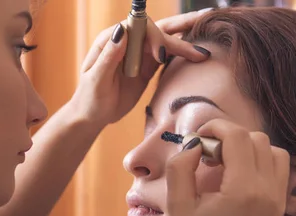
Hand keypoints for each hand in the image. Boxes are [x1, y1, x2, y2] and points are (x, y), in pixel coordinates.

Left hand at [67, 10, 211, 130]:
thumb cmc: (89, 99)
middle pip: (157, 28)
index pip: (138, 28)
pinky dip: (182, 55)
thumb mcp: (96, 80)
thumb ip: (109, 56)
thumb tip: (122, 31)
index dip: (153, 37)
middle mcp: (128, 43)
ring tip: (206, 43)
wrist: (92, 117)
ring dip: (186, 40)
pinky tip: (197, 54)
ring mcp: (139, 55)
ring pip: (165, 42)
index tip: (160, 56)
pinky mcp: (146, 69)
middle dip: (181, 24)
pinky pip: (167, 58)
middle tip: (204, 18)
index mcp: (112, 39)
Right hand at [165, 120, 289, 215]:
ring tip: (224, 164)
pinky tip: (238, 175)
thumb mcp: (177, 206)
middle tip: (207, 155)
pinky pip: (279, 169)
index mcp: (243, 190)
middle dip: (229, 137)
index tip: (198, 139)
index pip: (238, 137)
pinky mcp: (280, 208)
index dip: (215, 128)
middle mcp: (267, 192)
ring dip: (248, 147)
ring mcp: (278, 200)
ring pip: (273, 150)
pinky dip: (260, 162)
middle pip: (257, 139)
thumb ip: (180, 167)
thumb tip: (194, 145)